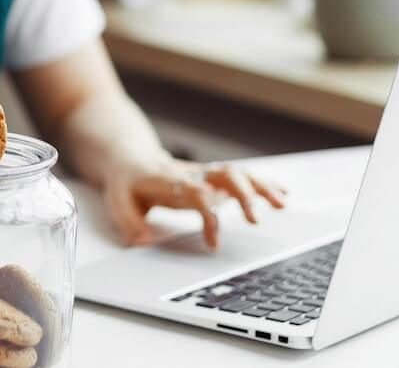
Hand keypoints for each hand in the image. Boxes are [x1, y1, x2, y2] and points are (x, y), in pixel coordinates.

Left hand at [102, 156, 286, 249]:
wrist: (129, 155)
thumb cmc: (126, 182)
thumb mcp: (116, 202)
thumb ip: (129, 223)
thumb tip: (143, 243)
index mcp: (168, 179)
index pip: (193, 192)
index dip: (206, 210)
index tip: (215, 237)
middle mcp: (191, 173)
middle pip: (223, 175)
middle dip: (243, 194)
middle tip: (257, 219)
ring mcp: (203, 173)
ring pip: (237, 173)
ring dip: (260, 187)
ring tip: (282, 203)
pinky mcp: (211, 177)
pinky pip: (240, 177)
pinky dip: (262, 183)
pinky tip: (282, 192)